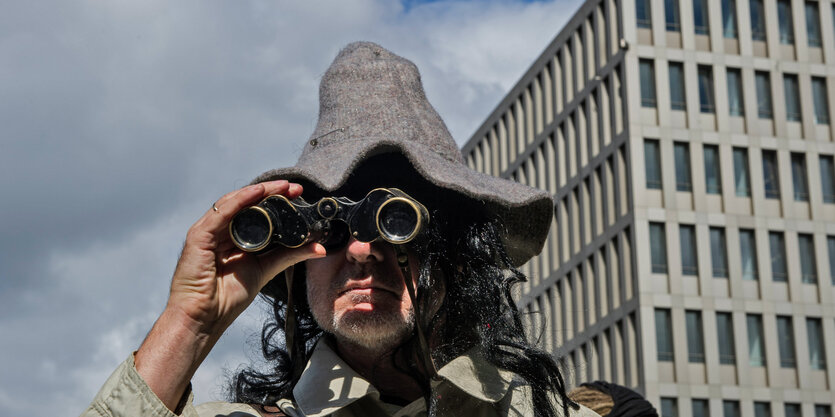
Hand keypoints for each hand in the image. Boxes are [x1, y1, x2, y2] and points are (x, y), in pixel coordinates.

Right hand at [135, 180, 324, 410]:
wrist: (205, 317)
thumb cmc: (228, 297)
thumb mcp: (266, 269)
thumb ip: (290, 255)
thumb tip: (320, 248)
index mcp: (234, 237)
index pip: (256, 212)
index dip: (277, 201)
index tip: (299, 196)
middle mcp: (221, 231)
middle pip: (247, 203)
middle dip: (272, 193)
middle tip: (295, 188)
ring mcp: (208, 231)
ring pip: (235, 203)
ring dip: (260, 192)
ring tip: (282, 187)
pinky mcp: (199, 235)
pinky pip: (222, 212)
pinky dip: (241, 200)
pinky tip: (258, 193)